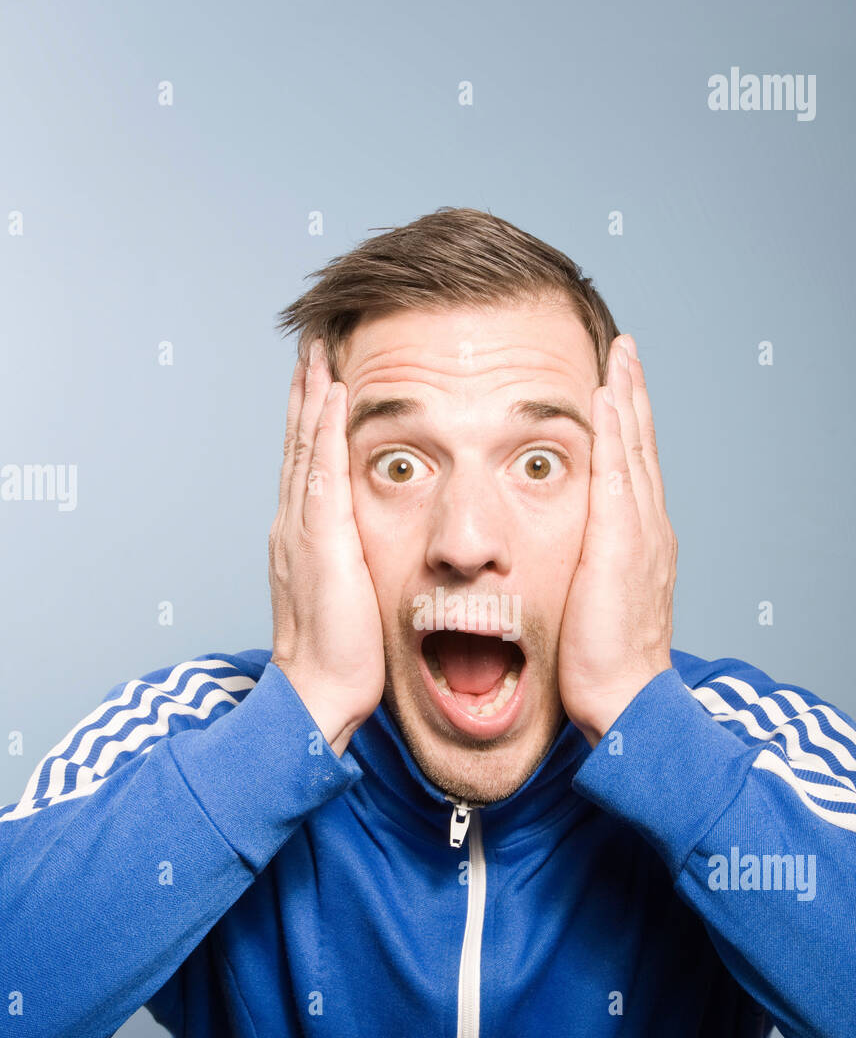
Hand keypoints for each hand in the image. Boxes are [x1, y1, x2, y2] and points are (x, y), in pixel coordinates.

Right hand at [268, 340, 384, 755]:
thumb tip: (379, 553)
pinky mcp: (319, 541)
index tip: (323, 380)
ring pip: (304, 446)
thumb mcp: (352, 596)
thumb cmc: (341, 657)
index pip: (308, 464)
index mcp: (305, 538)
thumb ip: (359, 565)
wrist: (317, 693)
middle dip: (306, 392)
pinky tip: (334, 394)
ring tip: (320, 349)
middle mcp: (295, 525)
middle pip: (298, 443)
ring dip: (312, 394)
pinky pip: (321, 471)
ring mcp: (301, 530)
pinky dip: (324, 430)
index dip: (312, 420)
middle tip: (312, 344)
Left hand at [558, 333, 676, 746]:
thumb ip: (584, 577)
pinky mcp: (621, 542)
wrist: (625, 700)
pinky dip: (616, 432)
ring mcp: (640, 534)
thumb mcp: (593, 608)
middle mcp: (648, 531)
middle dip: (633, 397)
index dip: (628, 428)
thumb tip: (563, 566)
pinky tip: (604, 397)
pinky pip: (619, 472)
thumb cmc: (605, 667)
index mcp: (639, 545)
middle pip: (642, 448)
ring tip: (619, 355)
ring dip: (627, 398)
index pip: (634, 472)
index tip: (617, 388)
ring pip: (635, 450)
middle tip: (625, 350)